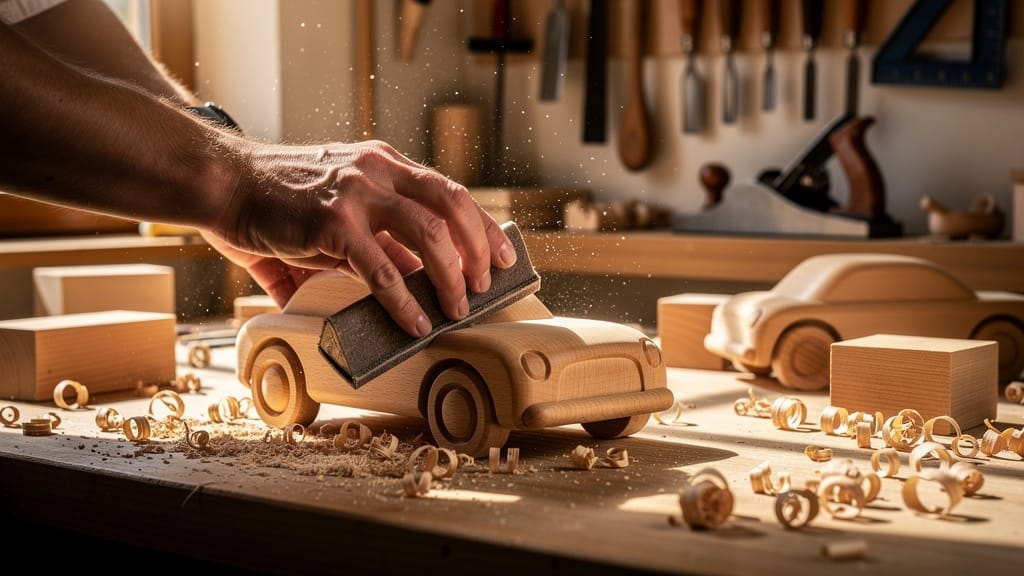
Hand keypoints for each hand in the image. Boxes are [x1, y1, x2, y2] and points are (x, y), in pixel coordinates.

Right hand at [207, 138, 517, 337]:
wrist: (223, 184)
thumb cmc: (278, 201)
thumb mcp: (339, 210)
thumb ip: (375, 241)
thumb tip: (406, 284)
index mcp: (383, 164)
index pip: (449, 191)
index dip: (481, 226)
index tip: (501, 256)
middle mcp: (377, 171)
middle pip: (453, 206)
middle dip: (478, 250)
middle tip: (484, 286)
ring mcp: (356, 195)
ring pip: (430, 235)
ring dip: (451, 277)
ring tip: (456, 308)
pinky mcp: (332, 226)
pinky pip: (383, 270)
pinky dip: (404, 302)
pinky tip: (413, 323)